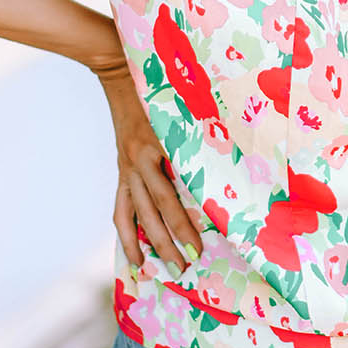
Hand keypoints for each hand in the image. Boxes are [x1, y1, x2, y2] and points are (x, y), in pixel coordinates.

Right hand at [94, 57, 202, 277]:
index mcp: (154, 150)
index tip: (199, 247)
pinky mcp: (121, 173)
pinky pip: (120, 208)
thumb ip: (198, 140)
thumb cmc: (162, 92)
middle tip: (186, 268)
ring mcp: (125, 170)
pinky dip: (126, 233)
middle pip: (153, 212)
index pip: (170, 196)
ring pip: (133, 215)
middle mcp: (136, 163)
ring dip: (144, 244)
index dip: (183, 224)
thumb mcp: (183, 113)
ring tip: (154, 271)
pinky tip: (133, 254)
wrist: (120, 76)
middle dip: (168, 242)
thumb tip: (227, 169)